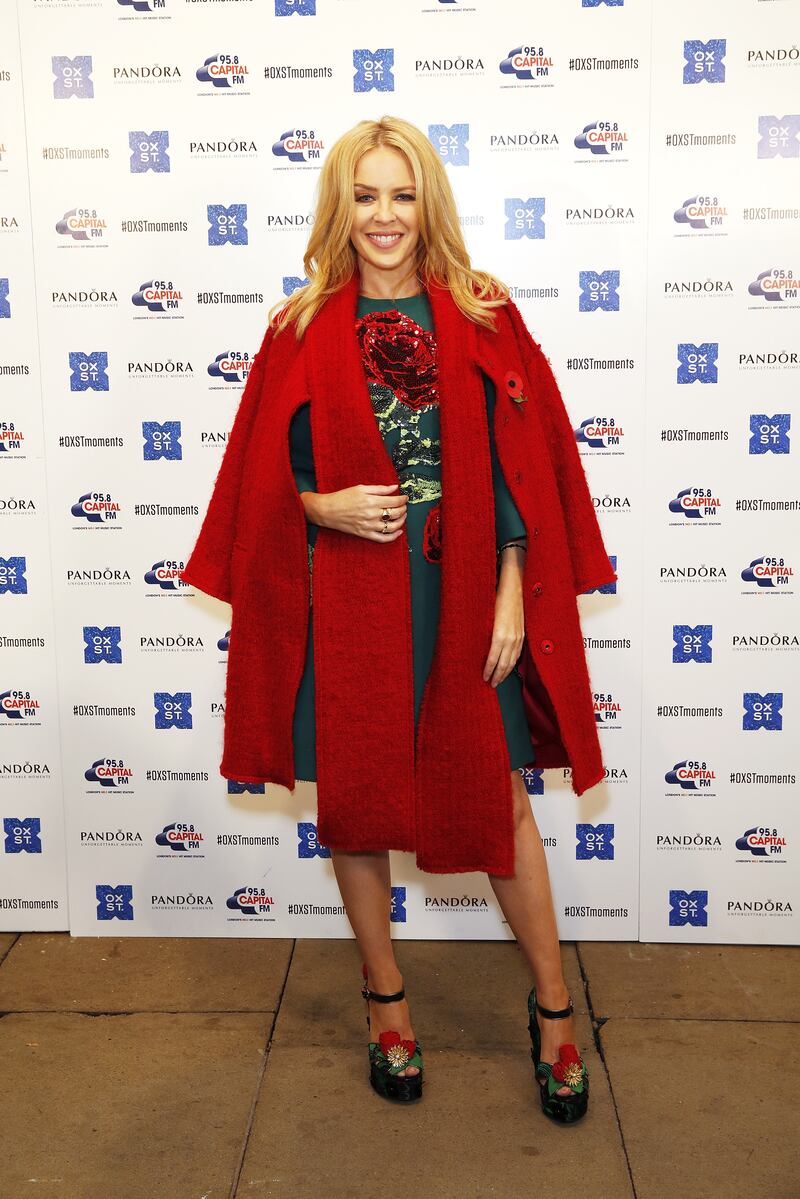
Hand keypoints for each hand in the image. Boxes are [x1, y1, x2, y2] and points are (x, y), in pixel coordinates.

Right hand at [305, 482, 406, 540]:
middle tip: (404, 506)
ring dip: (401, 521)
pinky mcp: (365, 534)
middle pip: (396, 513)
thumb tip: (395, 487)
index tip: (405, 498)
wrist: (327, 511)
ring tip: (402, 516)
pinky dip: (393, 537)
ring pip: (392, 526)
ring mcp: (369, 526)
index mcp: (372, 501)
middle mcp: (372, 514)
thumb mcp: (361, 488)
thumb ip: (380, 489)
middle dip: (403, 509)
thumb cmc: (342, 497)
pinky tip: (399, 532)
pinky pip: (382, 538)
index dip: (403, 499)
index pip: (395, 501)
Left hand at [483, 558, 524, 686]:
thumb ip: (482, 633)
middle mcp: (511, 639)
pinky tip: (509, 667)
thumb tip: (472, 647)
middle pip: (504, 664)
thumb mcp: (485, 617)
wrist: (513, 588)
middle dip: (497, 676)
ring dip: (505, 672)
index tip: (483, 678)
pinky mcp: (522, 635)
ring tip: (499, 680)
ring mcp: (518, 637)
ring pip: (512, 661)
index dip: (488, 671)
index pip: (493, 659)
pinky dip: (513, 663)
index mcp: (499, 635)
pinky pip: (518, 654)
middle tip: (491, 684)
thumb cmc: (495, 600)